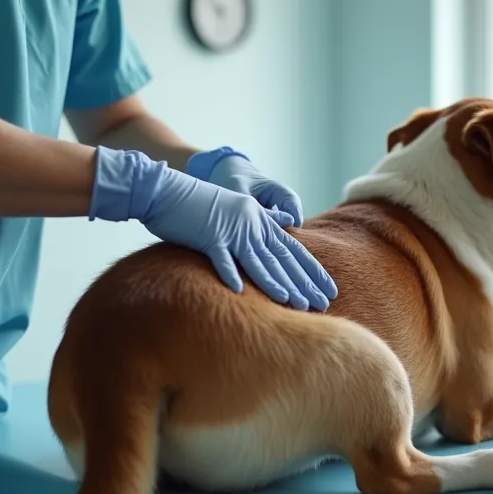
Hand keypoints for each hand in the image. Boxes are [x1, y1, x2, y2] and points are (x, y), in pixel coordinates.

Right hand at [88, 146, 337, 310]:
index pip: (290, 249)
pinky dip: (230, 273)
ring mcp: (229, 229)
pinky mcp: (207, 235)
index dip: (311, 270)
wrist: (164, 189)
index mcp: (257, 219)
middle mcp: (250, 223)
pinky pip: (221, 258)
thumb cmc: (195, 206)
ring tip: (295, 304)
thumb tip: (275, 234)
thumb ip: (252, 226)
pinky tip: (241, 291)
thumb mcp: (230, 213)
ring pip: (258, 261)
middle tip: (322, 304)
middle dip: (303, 283)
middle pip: (281, 258)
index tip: (328, 289)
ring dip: (277, 284)